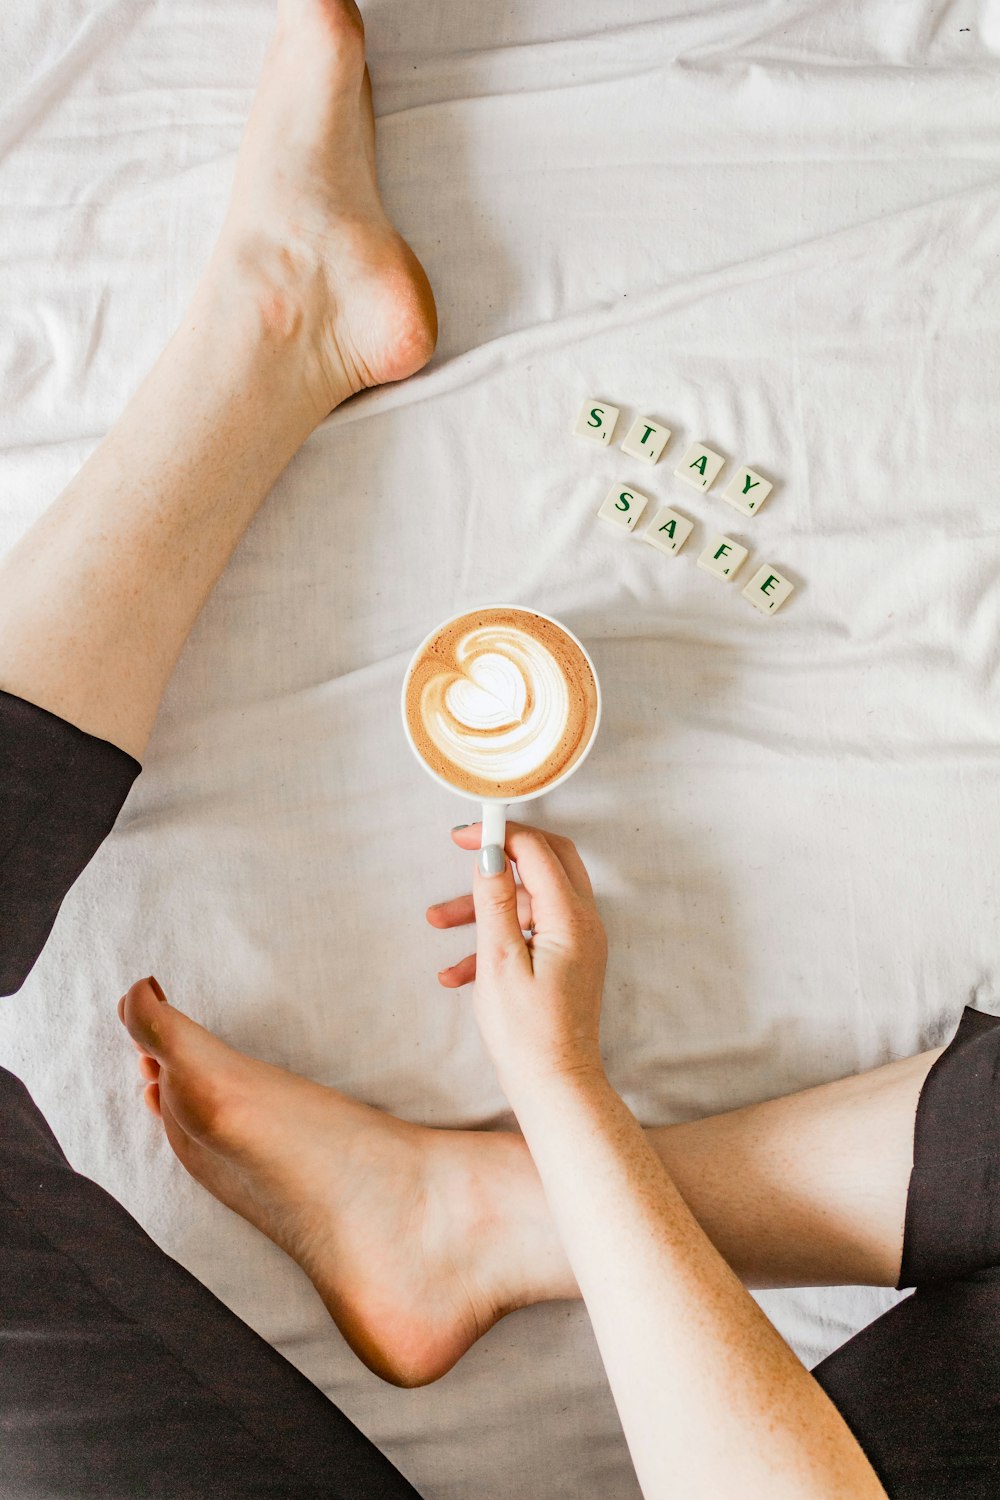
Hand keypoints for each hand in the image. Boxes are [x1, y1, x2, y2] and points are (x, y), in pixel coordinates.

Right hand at [426, 821, 608, 1094]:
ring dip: (485, 905)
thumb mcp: (499, 962)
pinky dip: (494, 939)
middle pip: (546, 861)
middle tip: (462, 850)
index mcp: (570, 918)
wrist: (555, 1087)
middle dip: (500, 855)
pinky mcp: (568, 960)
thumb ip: (494, 902)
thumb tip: (490, 852)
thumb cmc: (528, 1034)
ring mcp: (578, 941)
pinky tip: (454, 972)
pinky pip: (529, 932)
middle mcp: (583, 922)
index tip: (462, 835)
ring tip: (436, 922)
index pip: (537, 850)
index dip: (499, 834)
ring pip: (530, 900)